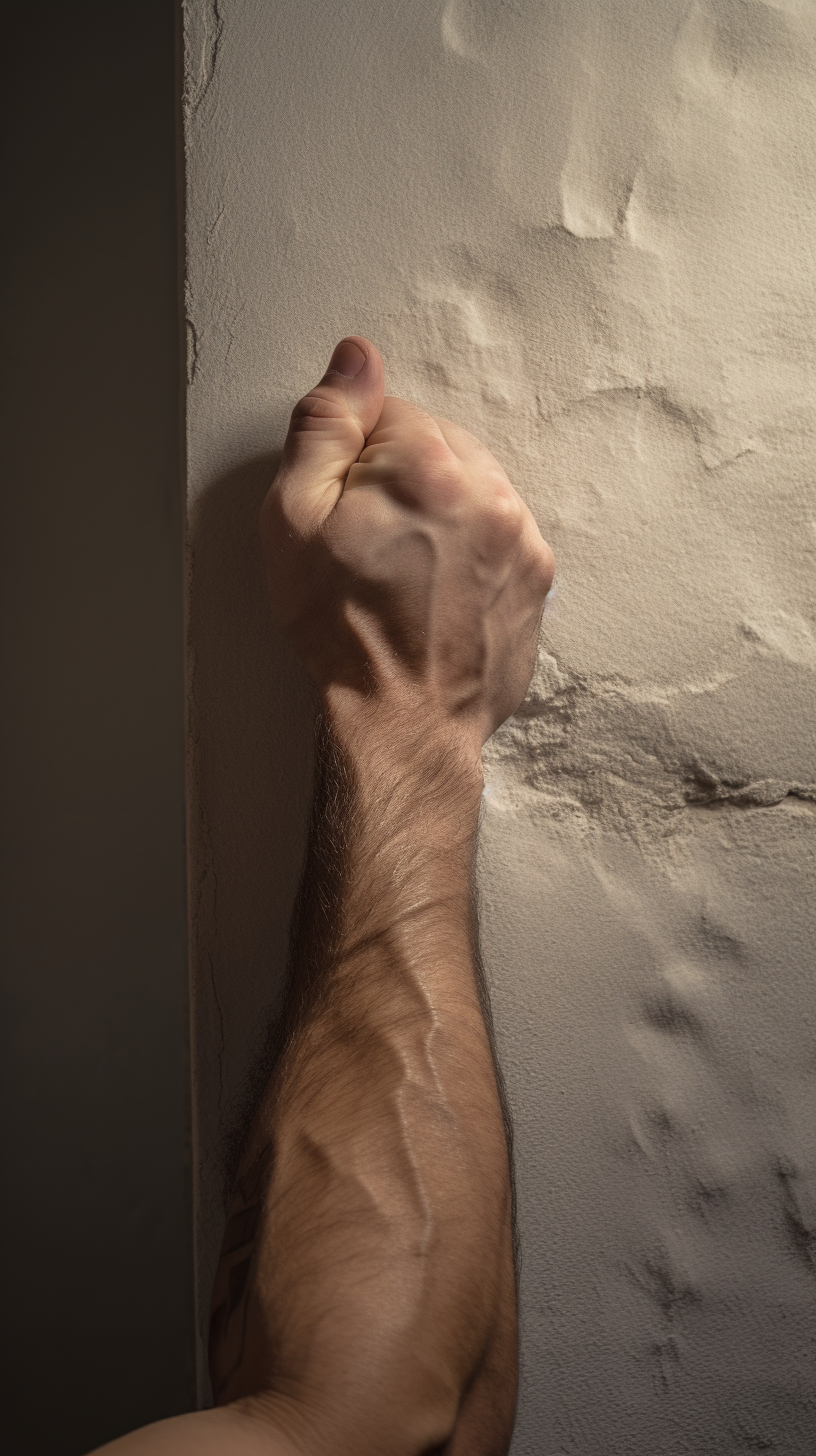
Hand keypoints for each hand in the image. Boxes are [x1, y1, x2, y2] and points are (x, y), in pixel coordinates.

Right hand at [260, 336, 554, 750]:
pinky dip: (470, 546)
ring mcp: (522, 536)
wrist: (403, 721)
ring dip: (440, 510)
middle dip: (402, 479)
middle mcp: (489, 492)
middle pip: (439, 444)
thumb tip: (355, 357)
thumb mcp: (292, 519)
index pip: (390, 412)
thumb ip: (325, 424)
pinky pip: (500, 530)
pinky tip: (436, 588)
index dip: (355, 459)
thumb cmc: (342, 631)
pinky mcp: (538, 576)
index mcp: (428, 466)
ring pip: (473, 486)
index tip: (344, 510)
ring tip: (404, 570)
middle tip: (369, 544)